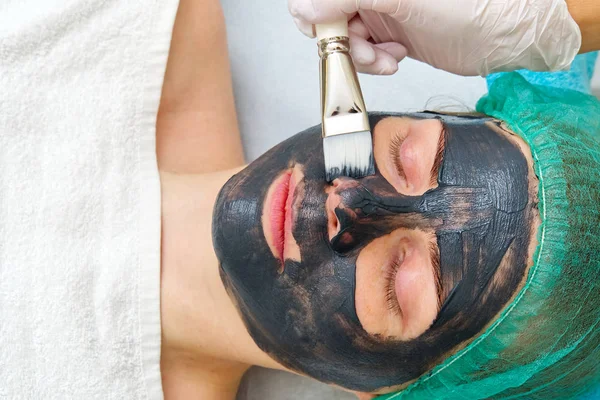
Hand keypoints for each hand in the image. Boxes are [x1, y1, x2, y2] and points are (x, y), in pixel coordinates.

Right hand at [289, 0, 581, 75]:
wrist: (508, 34)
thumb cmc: (471, 6)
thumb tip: (302, 9)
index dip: (319, 16)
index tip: (336, 36)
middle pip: (327, 16)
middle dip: (342, 40)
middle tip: (366, 52)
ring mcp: (378, 8)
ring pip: (344, 38)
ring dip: (360, 55)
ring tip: (389, 58)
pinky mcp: (388, 31)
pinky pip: (363, 50)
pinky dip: (373, 60)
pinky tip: (395, 57)